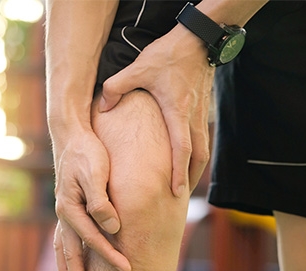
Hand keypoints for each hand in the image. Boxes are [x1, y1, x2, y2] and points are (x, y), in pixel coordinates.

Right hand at [52, 127, 131, 270]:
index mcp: (70, 208)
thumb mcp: (96, 172)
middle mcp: (64, 216)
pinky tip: (72, 267)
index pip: (92, 239)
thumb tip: (112, 227)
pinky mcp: (68, 212)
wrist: (71, 137)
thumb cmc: (87, 153)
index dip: (110, 256)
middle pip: (71, 254)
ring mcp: (63, 216)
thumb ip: (100, 201)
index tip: (128, 270)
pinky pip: (64, 243)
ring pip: (64, 251)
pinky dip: (67, 259)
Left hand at [99, 25, 213, 196]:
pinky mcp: (203, 109)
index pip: (181, 149)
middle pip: (198, 156)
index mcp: (177, 111)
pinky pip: (203, 139)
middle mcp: (193, 117)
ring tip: (184, 185)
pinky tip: (187, 161)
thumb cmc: (169, 54)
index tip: (175, 190)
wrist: (198, 38)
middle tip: (179, 197)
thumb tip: (102, 108)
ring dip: (195, 169)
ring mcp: (201, 114)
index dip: (178, 172)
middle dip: (190, 179)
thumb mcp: (138, 68)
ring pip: (204, 149)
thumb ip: (116, 87)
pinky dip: (197, 154)